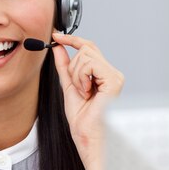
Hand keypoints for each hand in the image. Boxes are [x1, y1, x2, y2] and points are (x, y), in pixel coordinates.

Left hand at [51, 31, 123, 169]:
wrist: (86, 134)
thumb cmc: (81, 117)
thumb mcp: (67, 85)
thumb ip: (64, 65)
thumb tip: (57, 47)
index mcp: (103, 73)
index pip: (89, 47)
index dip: (72, 39)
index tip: (55, 35)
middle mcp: (112, 72)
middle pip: (86, 49)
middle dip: (73, 67)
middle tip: (76, 87)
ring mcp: (115, 76)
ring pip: (86, 56)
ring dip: (76, 75)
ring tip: (82, 92)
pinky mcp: (114, 80)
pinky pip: (90, 65)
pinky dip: (81, 78)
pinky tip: (86, 92)